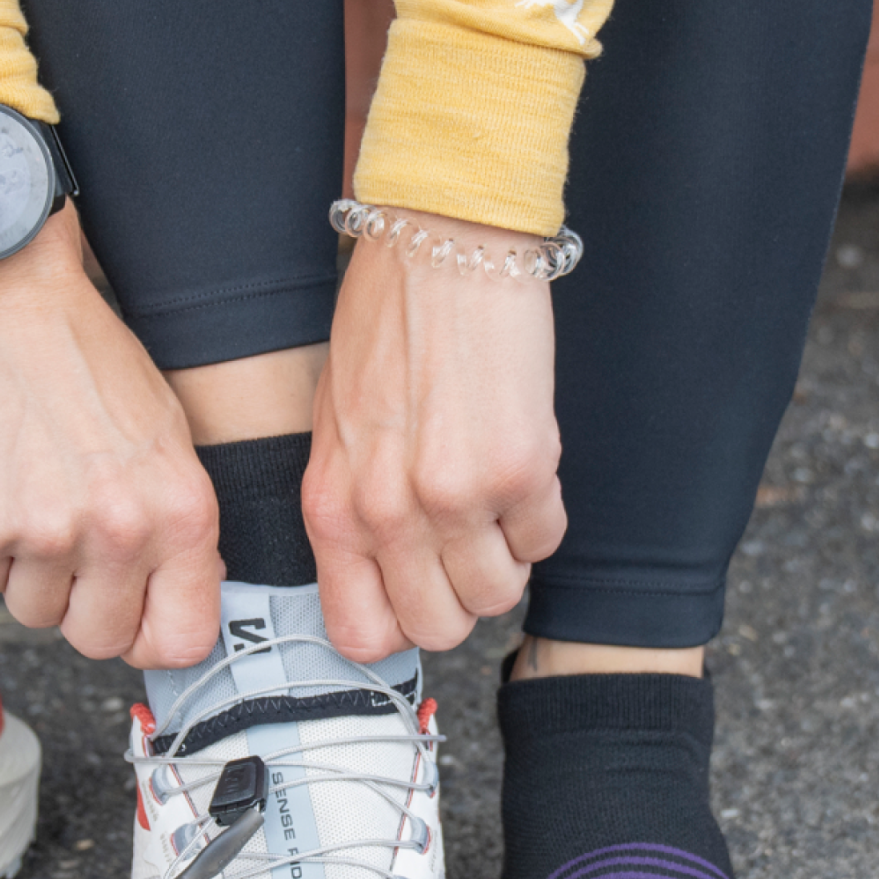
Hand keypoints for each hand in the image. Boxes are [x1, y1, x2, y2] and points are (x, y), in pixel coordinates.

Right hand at [0, 208, 222, 667]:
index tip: (131, 615)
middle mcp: (120, 532)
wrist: (6, 299)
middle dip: (80, 606)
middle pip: (97, 640)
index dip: (149, 635)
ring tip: (31, 491)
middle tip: (68, 544)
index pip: (180, 642)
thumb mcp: (168, 440)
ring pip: (32, 614)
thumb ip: (175, 529)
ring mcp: (44, 534)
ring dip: (27, 571)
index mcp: (182, 513)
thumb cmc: (88, 361)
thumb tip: (172, 609)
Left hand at [304, 212, 567, 657]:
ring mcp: (454, 497)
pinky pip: (546, 540)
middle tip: (466, 541)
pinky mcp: (520, 470)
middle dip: (461, 595)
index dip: (400, 624)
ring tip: (493, 494)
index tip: (419, 593)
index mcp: (332, 505)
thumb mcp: (338, 427)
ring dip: (506, 555)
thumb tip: (383, 579)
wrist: (441, 245)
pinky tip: (519, 459)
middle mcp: (387, 513)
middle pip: (440, 628)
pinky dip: (541, 512)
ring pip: (500, 596)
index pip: (361, 634)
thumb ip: (355, 509)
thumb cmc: (387, 325)